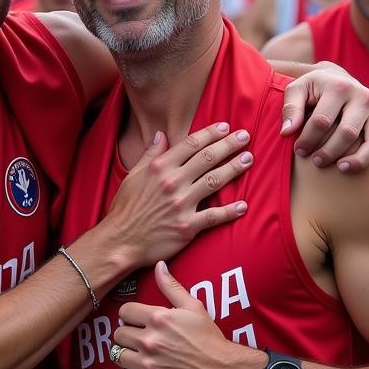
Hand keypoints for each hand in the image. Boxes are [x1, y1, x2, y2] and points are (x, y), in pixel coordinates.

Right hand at [102, 124, 251, 268]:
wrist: (120, 241)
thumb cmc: (125, 209)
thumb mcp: (133, 175)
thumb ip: (151, 154)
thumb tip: (160, 134)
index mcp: (159, 167)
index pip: (191, 144)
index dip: (211, 133)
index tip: (225, 126)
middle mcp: (172, 182)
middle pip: (207, 158)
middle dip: (229, 145)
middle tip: (245, 137)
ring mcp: (181, 204)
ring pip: (215, 181)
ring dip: (234, 168)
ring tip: (249, 159)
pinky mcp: (187, 227)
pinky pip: (214, 216)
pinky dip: (230, 211)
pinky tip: (243, 205)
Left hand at [111, 262, 264, 368]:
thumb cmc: (209, 338)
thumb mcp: (193, 307)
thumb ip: (171, 286)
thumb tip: (159, 265)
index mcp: (158, 318)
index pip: (124, 311)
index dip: (131, 315)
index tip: (138, 321)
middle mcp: (149, 341)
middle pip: (118, 334)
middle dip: (128, 335)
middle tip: (140, 339)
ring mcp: (148, 365)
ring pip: (117, 355)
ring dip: (126, 355)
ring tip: (138, 355)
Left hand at [281, 61, 368, 171]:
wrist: (336, 78)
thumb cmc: (313, 89)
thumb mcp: (297, 90)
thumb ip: (290, 108)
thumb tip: (287, 131)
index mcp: (339, 87)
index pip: (321, 121)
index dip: (307, 139)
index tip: (298, 150)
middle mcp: (363, 97)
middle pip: (347, 133)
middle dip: (328, 151)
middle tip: (315, 162)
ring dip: (359, 159)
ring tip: (342, 168)